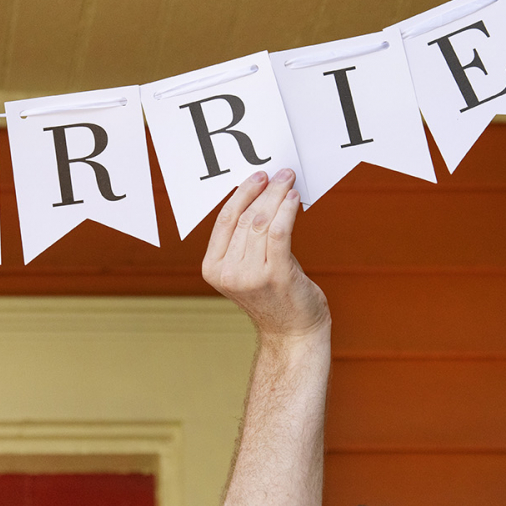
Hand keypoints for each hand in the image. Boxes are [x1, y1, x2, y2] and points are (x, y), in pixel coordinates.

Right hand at [202, 168, 329, 342]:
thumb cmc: (274, 296)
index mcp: (213, 269)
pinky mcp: (276, 276)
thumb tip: (261, 195)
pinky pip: (279, 232)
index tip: (258, 177)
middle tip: (280, 173)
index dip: (242, 194)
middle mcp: (229, 273)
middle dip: (264, 191)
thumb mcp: (247, 268)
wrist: (292, 332)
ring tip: (288, 181)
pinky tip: (293, 199)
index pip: (225, 220)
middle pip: (245, 218)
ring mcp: (251, 276)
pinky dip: (287, 211)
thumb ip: (246, 240)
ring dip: (277, 196)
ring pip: (262, 222)